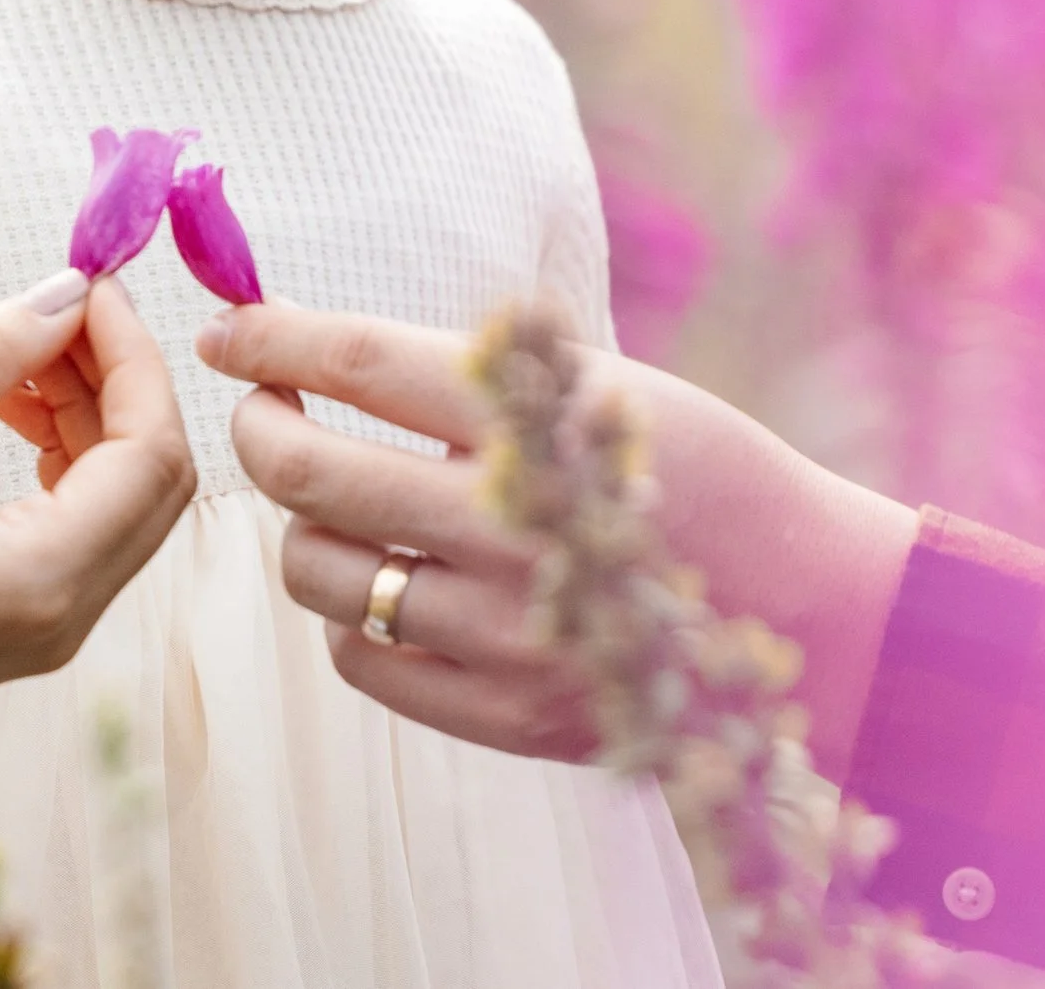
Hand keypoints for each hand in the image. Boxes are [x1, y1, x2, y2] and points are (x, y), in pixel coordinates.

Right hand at [0, 271, 195, 711]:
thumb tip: (64, 296)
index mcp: (40, 579)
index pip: (150, 452)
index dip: (134, 356)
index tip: (94, 287)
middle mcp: (64, 616)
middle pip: (152, 477)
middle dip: (119, 379)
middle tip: (60, 310)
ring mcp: (48, 626)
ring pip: (122, 498)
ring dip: (90, 411)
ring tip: (21, 350)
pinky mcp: (21, 619)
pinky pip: (81, 523)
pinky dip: (65, 453)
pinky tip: (9, 403)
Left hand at [197, 305, 916, 779]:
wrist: (812, 608)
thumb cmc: (698, 474)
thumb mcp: (606, 387)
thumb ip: (478, 374)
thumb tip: (326, 349)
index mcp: (544, 423)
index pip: (364, 363)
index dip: (276, 339)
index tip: (232, 330)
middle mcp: (516, 528)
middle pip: (312, 471)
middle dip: (260, 429)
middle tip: (263, 412)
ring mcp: (507, 633)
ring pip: (321, 573)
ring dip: (304, 528)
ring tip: (337, 505)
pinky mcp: (508, 715)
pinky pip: (363, 661)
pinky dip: (352, 617)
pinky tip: (386, 584)